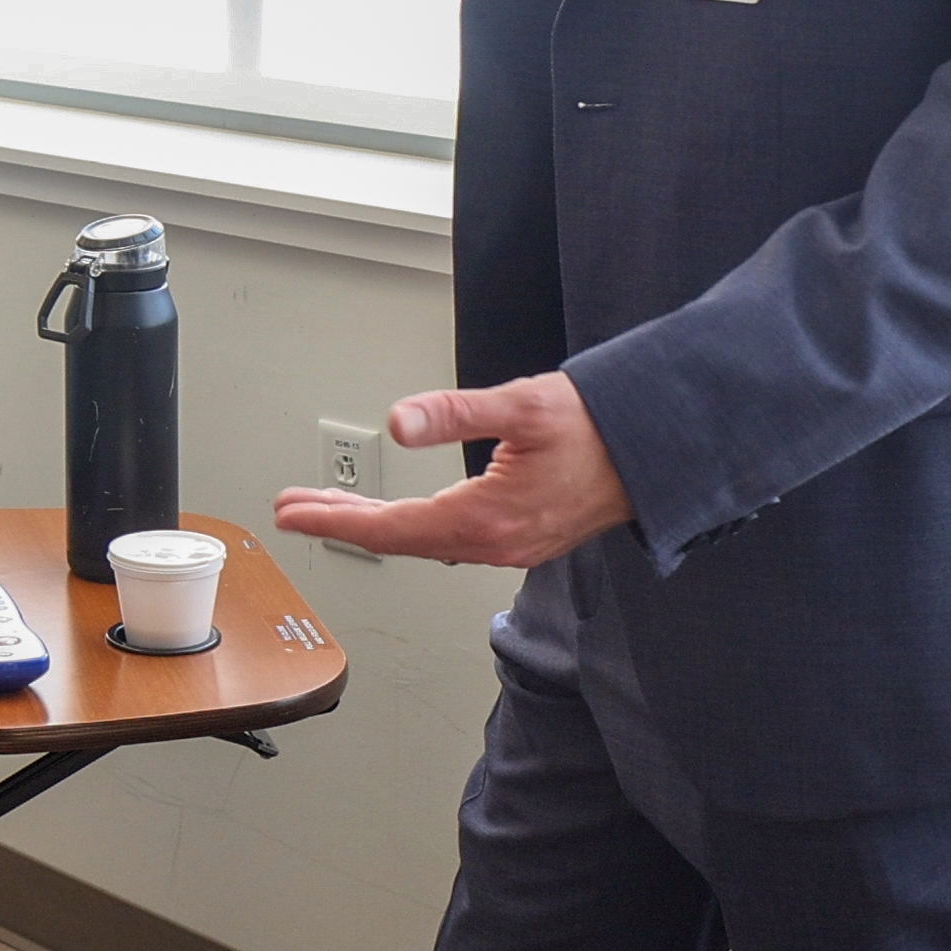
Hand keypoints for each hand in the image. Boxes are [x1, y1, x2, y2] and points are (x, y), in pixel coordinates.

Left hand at [271, 373, 634, 567]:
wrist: (658, 451)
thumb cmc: (598, 426)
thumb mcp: (522, 404)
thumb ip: (455, 412)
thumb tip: (401, 421)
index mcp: (488, 517)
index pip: (392, 526)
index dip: (336, 518)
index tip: (292, 511)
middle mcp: (496, 542)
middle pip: (401, 538)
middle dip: (343, 520)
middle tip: (295, 508)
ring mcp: (510, 545)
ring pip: (425, 539)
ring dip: (377, 522)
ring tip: (334, 505)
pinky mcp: (521, 537)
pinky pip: (450, 537)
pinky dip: (413, 524)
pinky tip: (400, 512)